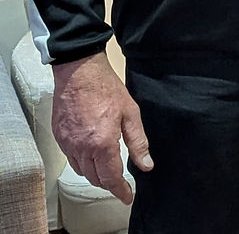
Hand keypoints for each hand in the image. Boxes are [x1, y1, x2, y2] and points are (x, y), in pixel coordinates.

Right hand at [52, 52, 152, 204]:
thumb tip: (146, 164)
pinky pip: (71, 159)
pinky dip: (82, 162)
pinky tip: (92, 153)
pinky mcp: (59, 138)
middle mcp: (82, 148)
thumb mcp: (131, 113)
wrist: (80, 73)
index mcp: (102, 143)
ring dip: (95, 173)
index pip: (111, 178)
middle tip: (120, 180)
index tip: (127, 196)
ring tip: (107, 167)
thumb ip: (138, 142)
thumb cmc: (107, 89)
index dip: (120, 190)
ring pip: (82, 171)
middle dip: (109, 182)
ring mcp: (68, 144)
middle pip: (95, 178)